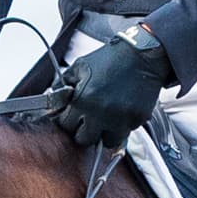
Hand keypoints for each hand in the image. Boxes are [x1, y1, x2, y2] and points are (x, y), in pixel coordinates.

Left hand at [55, 34, 169, 150]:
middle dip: (84, 131)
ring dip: (104, 133)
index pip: (66, 126)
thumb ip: (64, 83)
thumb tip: (54, 98)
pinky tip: (121, 111)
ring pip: (106, 142)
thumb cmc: (110, 59)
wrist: (142, 55)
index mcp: (83, 100)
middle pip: (84, 139)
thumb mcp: (80, 66)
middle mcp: (100, 113)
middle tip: (88, 121)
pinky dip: (122, 125)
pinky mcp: (136, 120)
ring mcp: (120, 119)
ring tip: (106, 119)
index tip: (73, 117)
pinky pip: (125, 132)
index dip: (68, 121)